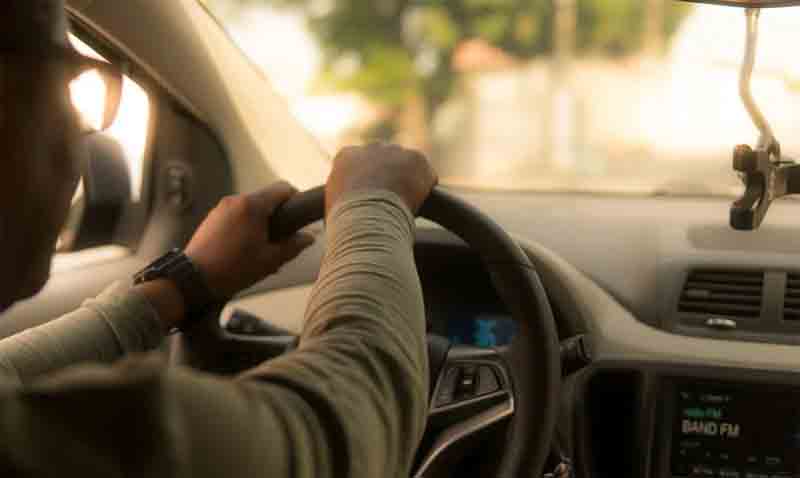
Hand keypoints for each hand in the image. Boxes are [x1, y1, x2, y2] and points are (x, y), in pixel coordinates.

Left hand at [185, 182, 314, 298]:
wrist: (193, 278)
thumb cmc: (234, 268)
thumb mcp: (270, 260)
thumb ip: (293, 246)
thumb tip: (308, 237)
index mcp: (253, 205)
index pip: (283, 188)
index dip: (296, 200)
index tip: (300, 217)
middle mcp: (236, 200)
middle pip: (266, 198)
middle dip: (278, 216)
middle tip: (282, 239)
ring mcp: (221, 208)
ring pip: (250, 207)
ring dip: (260, 222)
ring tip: (261, 248)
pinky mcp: (212, 218)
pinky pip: (236, 215)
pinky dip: (245, 225)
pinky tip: (244, 249)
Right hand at [326, 143, 437, 214]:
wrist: (366, 220)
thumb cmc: (346, 223)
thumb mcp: (332, 207)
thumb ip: (342, 197)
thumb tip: (341, 212)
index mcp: (346, 156)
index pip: (361, 163)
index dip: (370, 181)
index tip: (374, 197)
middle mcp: (370, 148)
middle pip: (386, 158)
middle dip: (391, 175)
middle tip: (392, 201)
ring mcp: (395, 151)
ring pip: (407, 165)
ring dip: (409, 181)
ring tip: (405, 205)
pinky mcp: (417, 158)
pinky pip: (427, 174)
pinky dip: (426, 188)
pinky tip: (420, 203)